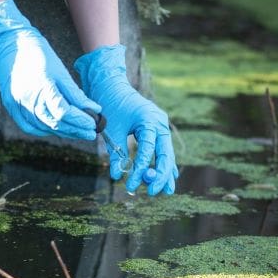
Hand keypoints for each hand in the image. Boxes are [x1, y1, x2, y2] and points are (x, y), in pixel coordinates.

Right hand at [0, 0, 101, 139]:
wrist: (9, 43)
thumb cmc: (38, 53)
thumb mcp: (60, 71)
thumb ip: (75, 93)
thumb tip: (93, 109)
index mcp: (43, 86)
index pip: (64, 112)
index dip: (80, 121)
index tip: (94, 124)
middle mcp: (28, 98)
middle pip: (55, 123)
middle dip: (75, 130)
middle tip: (90, 132)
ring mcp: (17, 104)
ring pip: (42, 127)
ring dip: (62, 131)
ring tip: (77, 131)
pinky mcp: (10, 105)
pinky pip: (28, 126)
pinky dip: (43, 131)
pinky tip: (54, 129)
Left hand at [74, 45, 177, 194]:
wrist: (110, 85)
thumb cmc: (109, 105)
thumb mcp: (111, 130)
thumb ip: (115, 153)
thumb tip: (116, 176)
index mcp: (149, 119)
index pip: (148, 149)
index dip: (141, 170)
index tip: (131, 185)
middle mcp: (159, 122)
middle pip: (165, 153)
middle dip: (160, 175)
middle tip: (152, 193)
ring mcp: (161, 124)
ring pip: (167, 152)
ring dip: (165, 172)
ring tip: (165, 191)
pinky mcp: (157, 128)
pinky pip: (163, 148)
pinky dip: (163, 163)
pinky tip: (168, 178)